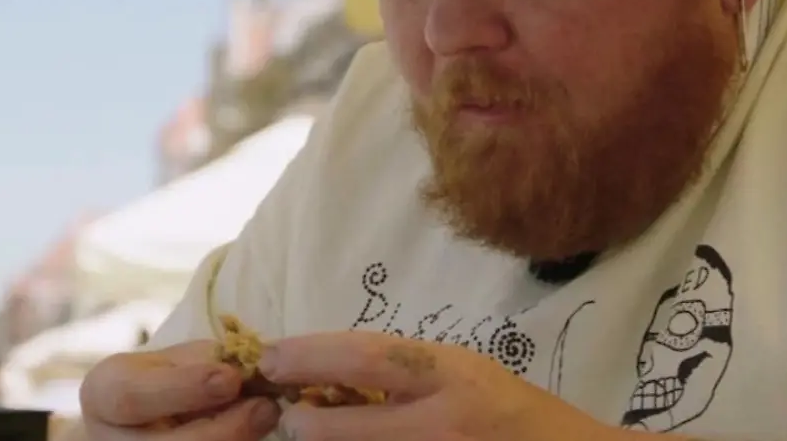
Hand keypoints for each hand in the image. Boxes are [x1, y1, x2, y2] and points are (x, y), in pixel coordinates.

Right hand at [79, 340, 280, 439]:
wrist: (156, 417)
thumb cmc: (172, 377)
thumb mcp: (182, 359)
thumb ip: (213, 363)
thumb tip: (260, 370)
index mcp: (104, 393)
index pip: (132, 397)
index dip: (184, 388)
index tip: (231, 378)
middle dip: (222, 429)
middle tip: (265, 406)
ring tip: (265, 417)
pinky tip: (255, 434)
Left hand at [258, 331, 628, 440]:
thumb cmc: (516, 413)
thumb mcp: (465, 371)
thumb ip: (406, 372)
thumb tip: (332, 373)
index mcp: (450, 373)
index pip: (364, 357)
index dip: (309, 355)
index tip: (270, 356)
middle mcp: (441, 421)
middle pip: (344, 427)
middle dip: (303, 421)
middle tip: (288, 413)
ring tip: (314, 432)